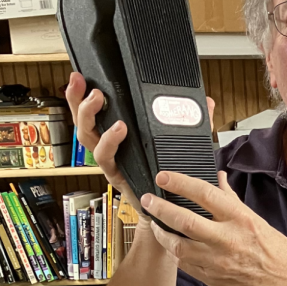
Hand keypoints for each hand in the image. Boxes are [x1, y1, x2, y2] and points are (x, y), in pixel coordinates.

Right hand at [65, 72, 215, 218]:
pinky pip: (106, 159)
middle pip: (85, 121)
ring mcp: (112, 161)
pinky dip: (109, 142)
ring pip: (89, 138)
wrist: (171, 209)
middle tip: (86, 85)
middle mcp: (111, 147)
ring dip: (90, 117)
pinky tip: (118, 130)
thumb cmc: (171, 175)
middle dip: (79, 100)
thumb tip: (207, 101)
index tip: (81, 76)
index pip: (96, 111)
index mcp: (120, 135)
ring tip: (99, 101)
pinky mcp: (117, 175)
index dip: (83, 94)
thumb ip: (194, 121)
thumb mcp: (183, 142)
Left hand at [141, 170, 286, 285]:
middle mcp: (228, 240)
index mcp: (240, 220)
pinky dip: (176, 254)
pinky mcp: (213, 280)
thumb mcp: (257, 220)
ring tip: (155, 224)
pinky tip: (171, 246)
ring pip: (179, 247)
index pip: (205, 194)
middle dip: (161, 209)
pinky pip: (186, 266)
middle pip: (185, 221)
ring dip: (163, 234)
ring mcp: (218, 263)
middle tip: (148, 200)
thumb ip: (232, 200)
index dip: (180, 183)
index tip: (164, 177)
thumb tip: (218, 178)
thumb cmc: (277, 253)